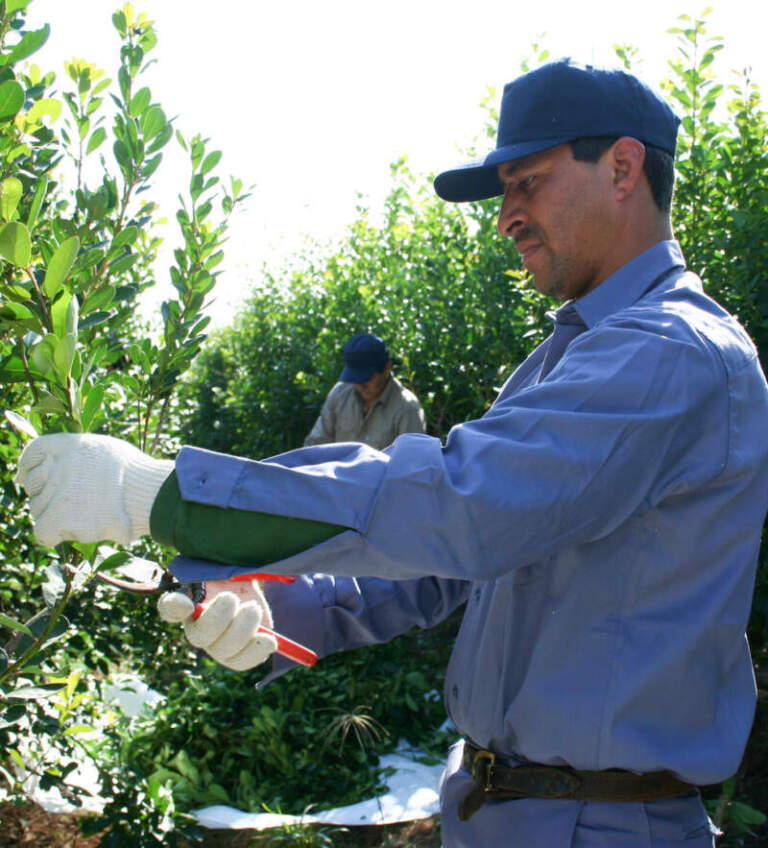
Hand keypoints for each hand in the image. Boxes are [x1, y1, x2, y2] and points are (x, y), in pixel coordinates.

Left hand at [15, 433, 173, 546]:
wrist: (149, 494)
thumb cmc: (137, 475)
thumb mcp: (108, 451)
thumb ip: (81, 457)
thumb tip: (59, 469)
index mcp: (71, 444)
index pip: (34, 452)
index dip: (29, 466)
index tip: (25, 477)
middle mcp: (58, 464)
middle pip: (33, 485)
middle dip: (47, 494)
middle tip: (74, 502)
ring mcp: (56, 492)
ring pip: (38, 509)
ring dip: (55, 515)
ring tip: (86, 514)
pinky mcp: (58, 518)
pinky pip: (42, 532)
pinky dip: (53, 534)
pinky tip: (72, 530)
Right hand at [157, 579, 277, 670]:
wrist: (245, 584)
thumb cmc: (228, 573)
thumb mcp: (219, 564)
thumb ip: (211, 570)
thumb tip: (205, 585)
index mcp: (185, 601)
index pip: (169, 608)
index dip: (176, 607)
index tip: (188, 602)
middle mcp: (197, 628)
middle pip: (201, 636)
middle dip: (219, 618)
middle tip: (233, 598)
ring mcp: (217, 644)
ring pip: (224, 651)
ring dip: (243, 631)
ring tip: (253, 610)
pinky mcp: (239, 651)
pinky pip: (242, 661)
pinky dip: (257, 652)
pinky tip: (270, 641)